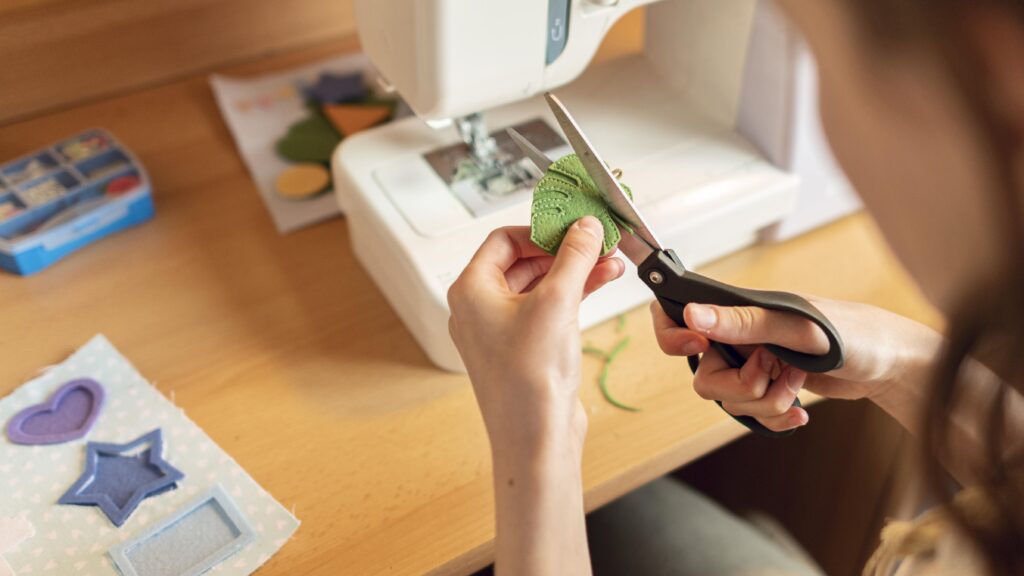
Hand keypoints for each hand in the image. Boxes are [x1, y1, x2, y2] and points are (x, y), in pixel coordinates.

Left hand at [448, 218, 624, 463]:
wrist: (535, 438)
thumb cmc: (529, 380)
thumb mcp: (557, 302)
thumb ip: (574, 257)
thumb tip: (585, 228)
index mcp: (471, 291)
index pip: (504, 239)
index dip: (541, 229)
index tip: (574, 226)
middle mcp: (480, 308)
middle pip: (524, 260)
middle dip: (565, 250)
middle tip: (598, 241)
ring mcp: (501, 330)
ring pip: (540, 284)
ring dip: (575, 271)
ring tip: (610, 261)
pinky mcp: (524, 349)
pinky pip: (547, 308)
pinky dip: (573, 294)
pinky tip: (602, 283)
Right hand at [651, 297, 940, 432]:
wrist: (892, 365)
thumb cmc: (854, 333)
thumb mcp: (798, 327)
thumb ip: (743, 322)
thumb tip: (693, 315)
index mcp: (738, 309)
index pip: (676, 314)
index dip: (673, 337)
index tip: (700, 348)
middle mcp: (739, 336)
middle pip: (704, 376)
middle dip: (740, 386)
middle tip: (772, 370)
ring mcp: (752, 362)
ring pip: (729, 400)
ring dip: (765, 402)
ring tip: (798, 384)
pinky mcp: (769, 386)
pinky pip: (752, 415)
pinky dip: (774, 417)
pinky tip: (800, 411)